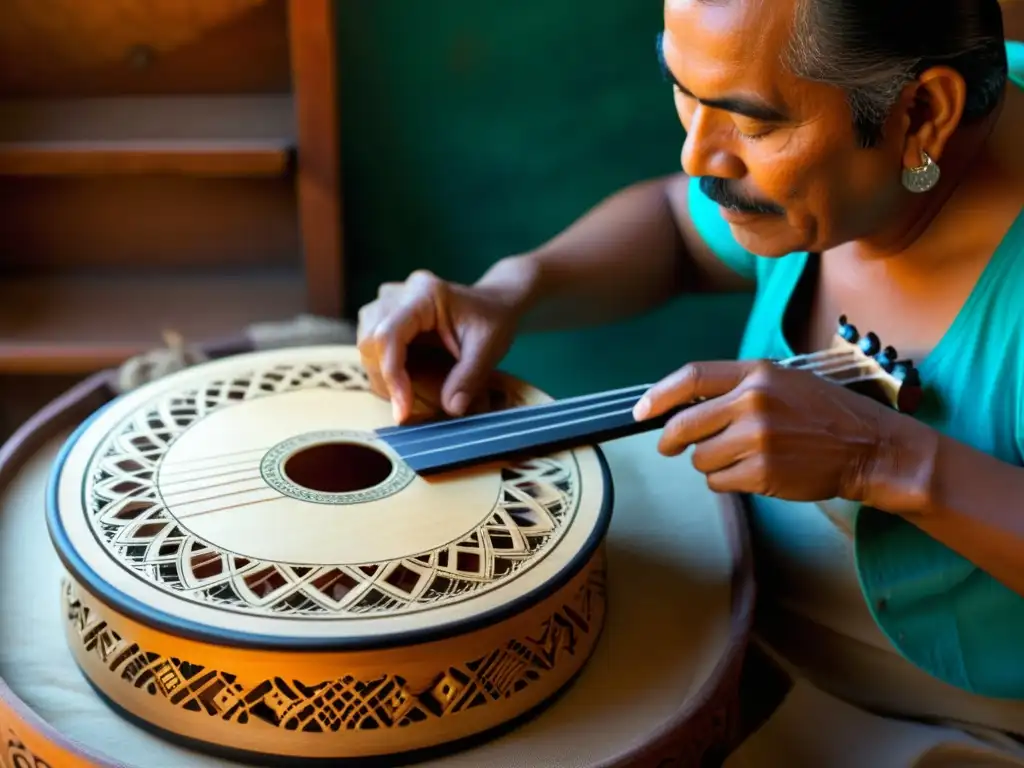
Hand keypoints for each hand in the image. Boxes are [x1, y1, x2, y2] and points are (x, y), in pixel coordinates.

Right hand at [357, 269, 521, 422]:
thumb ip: (470, 378)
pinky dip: (384, 368)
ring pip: (365, 342)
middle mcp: (399, 293)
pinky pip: (371, 344)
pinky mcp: (386, 314)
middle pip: (370, 339)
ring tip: (407, 394)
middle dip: (385, 378)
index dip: (391, 375)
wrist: (493, 305)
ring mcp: (388, 301)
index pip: (389, 334)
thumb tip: (451, 409)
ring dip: (381, 375)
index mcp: (424, 294)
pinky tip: (404, 381)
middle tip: (407, 406)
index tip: (402, 410)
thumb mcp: (489, 348)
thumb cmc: (492, 321)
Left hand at [633, 360, 900, 501]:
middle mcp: (753, 402)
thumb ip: (738, 388)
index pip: (691, 377)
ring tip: (741, 457)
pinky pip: (718, 482)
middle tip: (670, 447)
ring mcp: (757, 438)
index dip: (659, 396)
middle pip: (684, 424)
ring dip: (710, 462)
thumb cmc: (825, 414)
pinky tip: (753, 473)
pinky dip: (727, 481)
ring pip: (700, 458)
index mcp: (757, 373)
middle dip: (670, 440)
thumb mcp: (784, 382)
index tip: (641, 411)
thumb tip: (685, 406)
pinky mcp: (763, 472)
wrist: (870, 447)